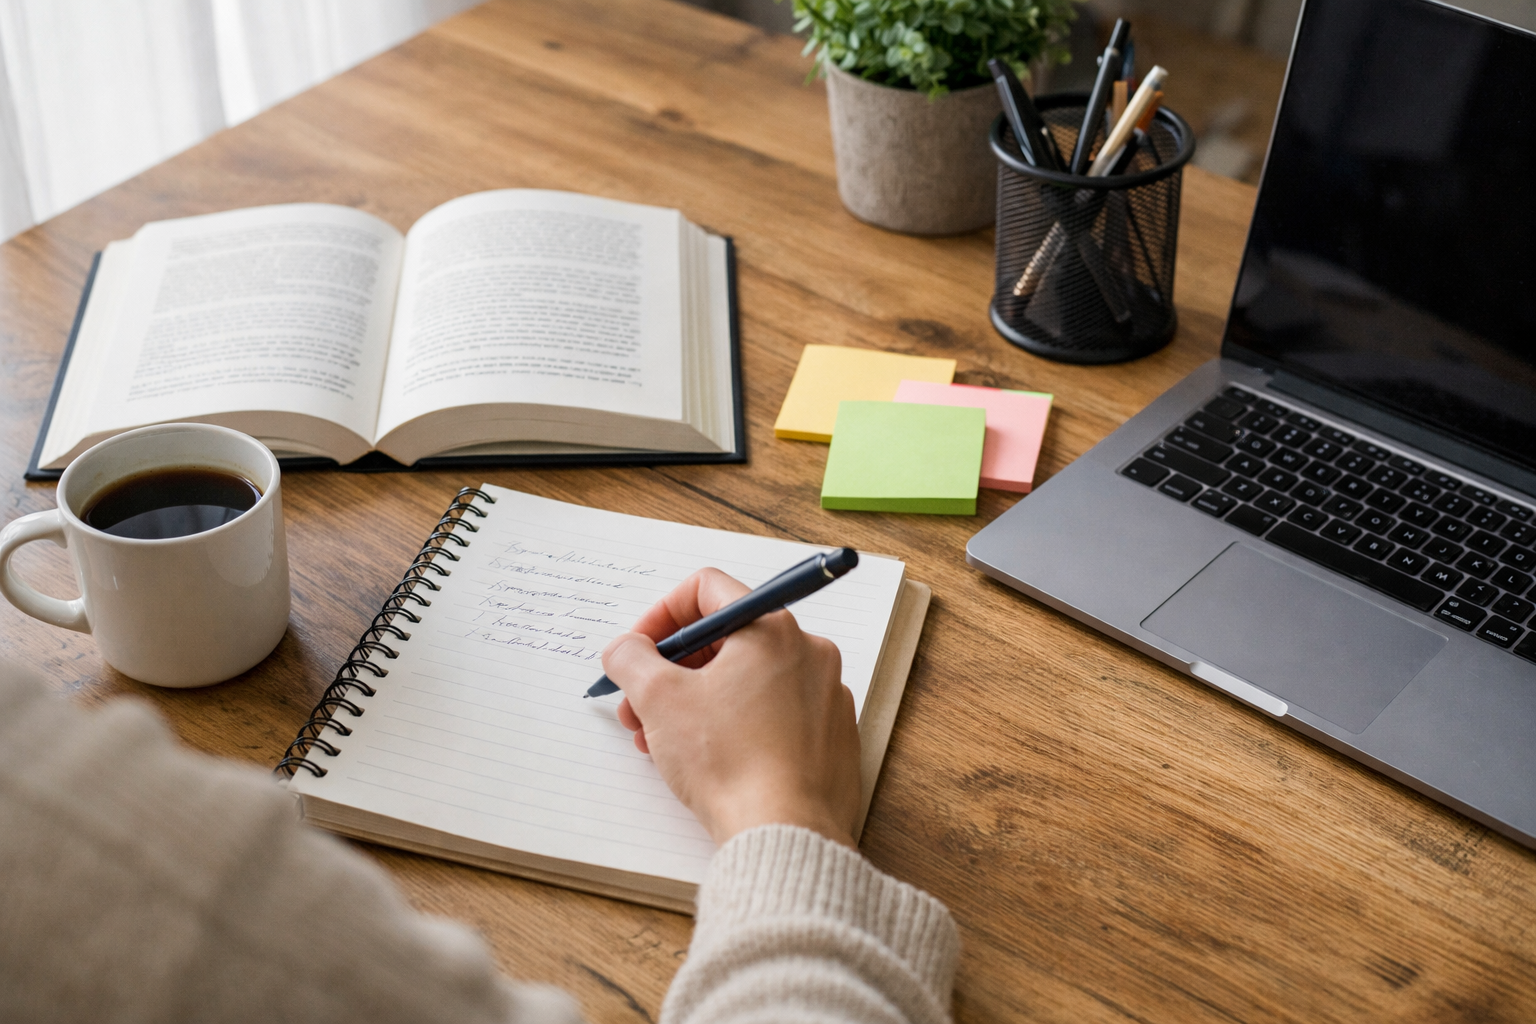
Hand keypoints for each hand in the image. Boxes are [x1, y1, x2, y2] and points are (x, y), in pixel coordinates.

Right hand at [600, 568, 860, 847]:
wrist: (787, 834)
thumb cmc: (729, 763)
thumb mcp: (658, 699)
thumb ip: (631, 658)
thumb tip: (626, 649)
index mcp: (773, 629)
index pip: (706, 590)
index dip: (660, 616)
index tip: (637, 653)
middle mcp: (809, 653)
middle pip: (725, 640)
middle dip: (671, 671)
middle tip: (638, 707)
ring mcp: (825, 696)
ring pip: (746, 680)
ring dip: (696, 701)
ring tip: (660, 742)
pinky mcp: (831, 738)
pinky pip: (773, 714)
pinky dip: (735, 725)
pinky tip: (706, 762)